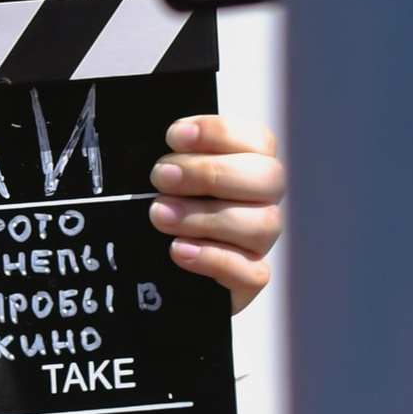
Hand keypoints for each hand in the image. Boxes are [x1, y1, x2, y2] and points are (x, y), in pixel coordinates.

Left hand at [149, 115, 282, 310]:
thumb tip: (162, 134)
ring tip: (160, 215)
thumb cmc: (162, 207)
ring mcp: (259, 242)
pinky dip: (214, 258)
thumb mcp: (163, 175)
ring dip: (206, 216)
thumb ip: (172, 155)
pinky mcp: (249, 280)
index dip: (219, 133)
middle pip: (268, 178)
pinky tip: (179, 250)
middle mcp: (262, 201)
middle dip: (210, 173)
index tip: (174, 136)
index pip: (258, 140)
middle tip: (162, 177)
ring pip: (262, 224)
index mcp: (249, 164)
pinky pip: (252, 272)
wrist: (144, 269)